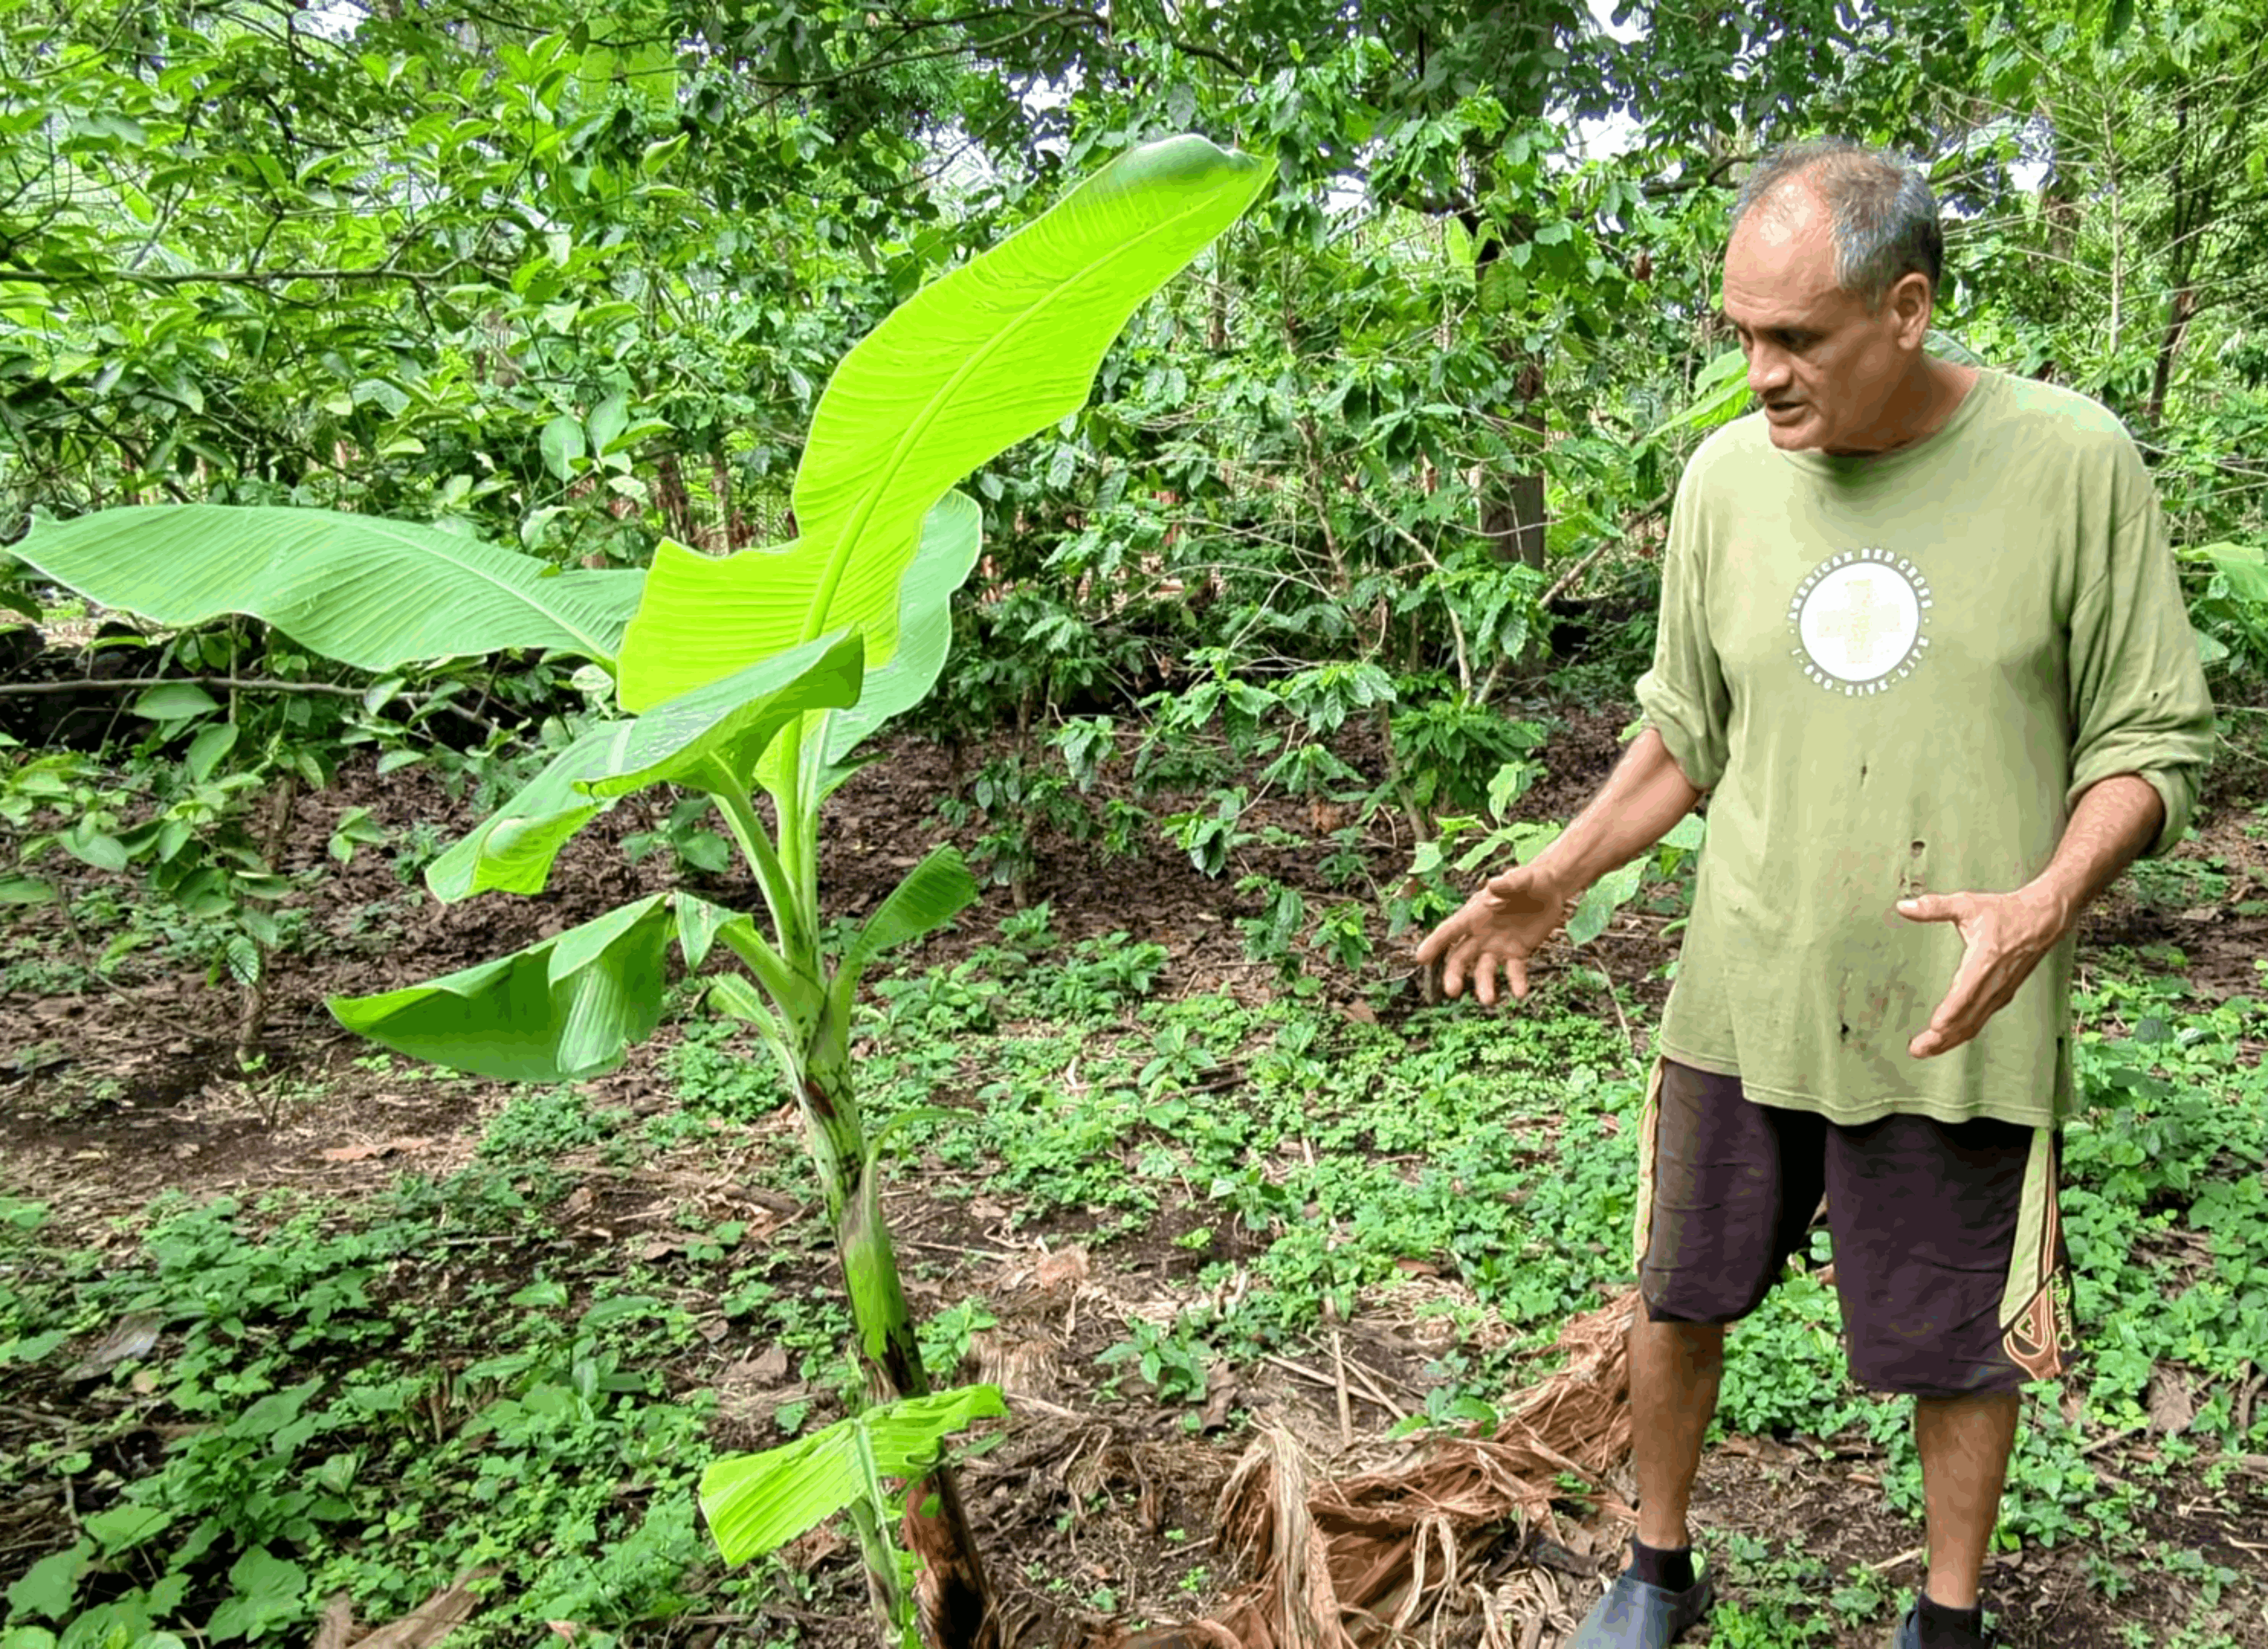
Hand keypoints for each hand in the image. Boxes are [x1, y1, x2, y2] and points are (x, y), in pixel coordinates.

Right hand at [1414, 862, 1578, 1007]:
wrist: (1552, 889)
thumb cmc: (1530, 880)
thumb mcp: (1521, 879)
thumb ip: (1507, 884)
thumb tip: (1492, 886)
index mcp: (1474, 914)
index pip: (1449, 930)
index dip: (1434, 943)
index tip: (1420, 959)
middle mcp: (1481, 934)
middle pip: (1460, 957)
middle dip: (1454, 974)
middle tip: (1452, 991)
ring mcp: (1498, 946)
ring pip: (1484, 970)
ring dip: (1484, 985)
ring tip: (1489, 1000)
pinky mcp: (1518, 954)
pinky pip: (1514, 972)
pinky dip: (1516, 983)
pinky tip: (1520, 993)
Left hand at [1896, 887, 2071, 1058]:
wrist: (2043, 920)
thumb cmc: (2004, 911)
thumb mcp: (1967, 904)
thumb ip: (1934, 907)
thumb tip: (1903, 906)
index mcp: (1985, 960)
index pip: (1966, 992)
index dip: (1951, 1011)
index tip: (1935, 1027)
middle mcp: (1994, 982)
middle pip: (1968, 1017)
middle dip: (1943, 1037)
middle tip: (1916, 1050)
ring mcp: (2000, 992)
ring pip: (1974, 1023)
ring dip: (1951, 1039)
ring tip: (1925, 1051)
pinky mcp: (2003, 995)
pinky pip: (1981, 1019)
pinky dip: (1964, 1032)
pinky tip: (1948, 1040)